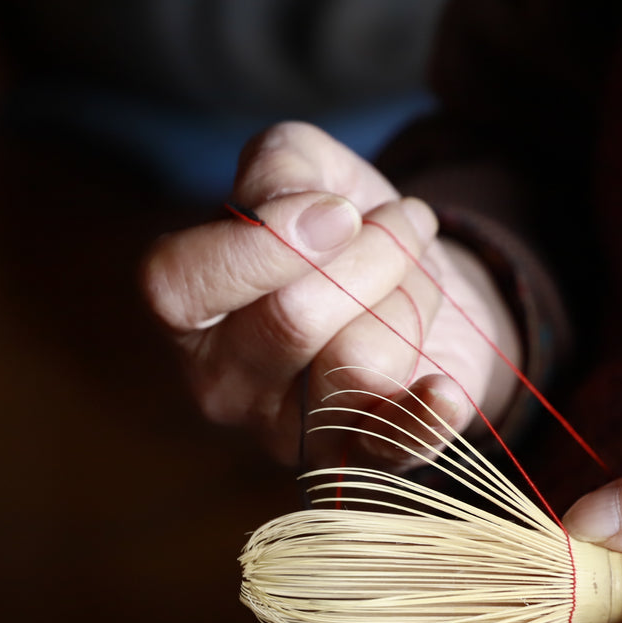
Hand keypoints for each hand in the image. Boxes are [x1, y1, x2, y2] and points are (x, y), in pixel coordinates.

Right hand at [141, 122, 520, 466]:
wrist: (420, 289)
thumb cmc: (346, 229)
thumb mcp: (306, 168)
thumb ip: (279, 166)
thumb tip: (300, 210)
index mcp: (186, 314)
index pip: (178, 286)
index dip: (264, 241)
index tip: (339, 209)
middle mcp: (223, 384)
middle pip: (291, 319)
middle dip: (372, 253)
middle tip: (403, 224)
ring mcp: (290, 432)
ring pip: (358, 365)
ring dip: (412, 298)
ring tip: (418, 276)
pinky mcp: (362, 457)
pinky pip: (394, 444)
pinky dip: (426, 414)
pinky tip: (443, 386)